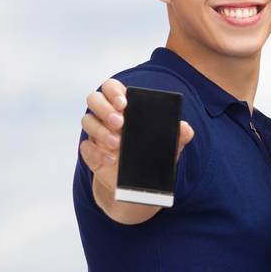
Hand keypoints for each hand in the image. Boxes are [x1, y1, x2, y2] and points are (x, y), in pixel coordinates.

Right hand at [81, 78, 193, 218]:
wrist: (137, 184)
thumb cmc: (152, 154)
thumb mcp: (167, 146)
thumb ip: (178, 135)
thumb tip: (185, 128)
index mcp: (124, 106)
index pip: (111, 87)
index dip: (114, 92)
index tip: (124, 103)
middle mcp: (106, 115)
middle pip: (94, 99)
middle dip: (105, 108)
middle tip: (120, 122)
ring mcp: (96, 132)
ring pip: (87, 120)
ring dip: (100, 131)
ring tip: (118, 144)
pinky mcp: (90, 151)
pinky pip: (85, 146)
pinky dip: (96, 152)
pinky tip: (110, 160)